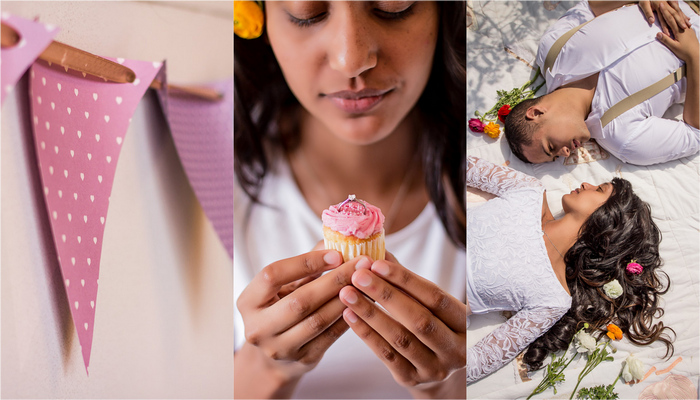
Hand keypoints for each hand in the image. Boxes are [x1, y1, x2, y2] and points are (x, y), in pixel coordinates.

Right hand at [237, 250, 367, 379]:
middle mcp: (258, 328)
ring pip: (318, 320)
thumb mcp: (283, 287)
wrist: (274, 356)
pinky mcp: (303, 360)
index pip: (272, 275)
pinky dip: (348, 317)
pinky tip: (363, 302)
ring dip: (346, 298)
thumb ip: (304, 266)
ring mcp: (280, 348)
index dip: (305, 262)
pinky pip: (331, 337)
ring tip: (366, 281)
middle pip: (299, 301)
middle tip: (361, 264)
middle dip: (334, 280)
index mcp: (248, 302)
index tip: (335, 253)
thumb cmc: (280, 309)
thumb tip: (334, 240)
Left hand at [339, 253, 465, 395]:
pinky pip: (387, 355)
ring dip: (370, 313)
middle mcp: (455, 349)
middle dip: (385, 295)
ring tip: (347, 293)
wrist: (437, 367)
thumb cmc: (432, 324)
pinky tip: (349, 315)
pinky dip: (366, 334)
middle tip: (358, 276)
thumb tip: (378, 253)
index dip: (406, 280)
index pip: (436, 297)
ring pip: (400, 338)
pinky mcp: (412, 379)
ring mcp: (435, 368)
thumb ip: (407, 281)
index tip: (377, 263)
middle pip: (419, 319)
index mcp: (466, 324)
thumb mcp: (430, 304)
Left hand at [639, 1, 690, 36]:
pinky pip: (678, 7)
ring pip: (678, 11)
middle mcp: (666, 3)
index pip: (663, 18)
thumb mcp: (644, 5)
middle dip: (679, 22)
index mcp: (659, 5)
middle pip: (674, 14)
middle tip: (684, 28)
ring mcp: (669, 2)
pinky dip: (682, 13)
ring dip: (683, 18)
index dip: (665, 26)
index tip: (668, 34)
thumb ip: (648, 13)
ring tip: (687, 24)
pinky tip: (686, 18)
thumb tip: (651, 21)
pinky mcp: (671, 1)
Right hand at [655, 2, 698, 62]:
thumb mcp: (674, 47)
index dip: (665, 12)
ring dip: (675, 11)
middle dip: (669, 9)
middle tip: (664, 3)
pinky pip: (683, 21)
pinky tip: (680, 15)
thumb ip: (666, 39)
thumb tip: (658, 33)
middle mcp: (683, 27)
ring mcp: (687, 28)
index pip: (670, 19)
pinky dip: (680, 17)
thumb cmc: (684, 52)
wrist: (696, 54)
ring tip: (671, 6)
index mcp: (679, 30)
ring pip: (680, 18)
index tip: (661, 5)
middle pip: (675, 16)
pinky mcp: (689, 31)